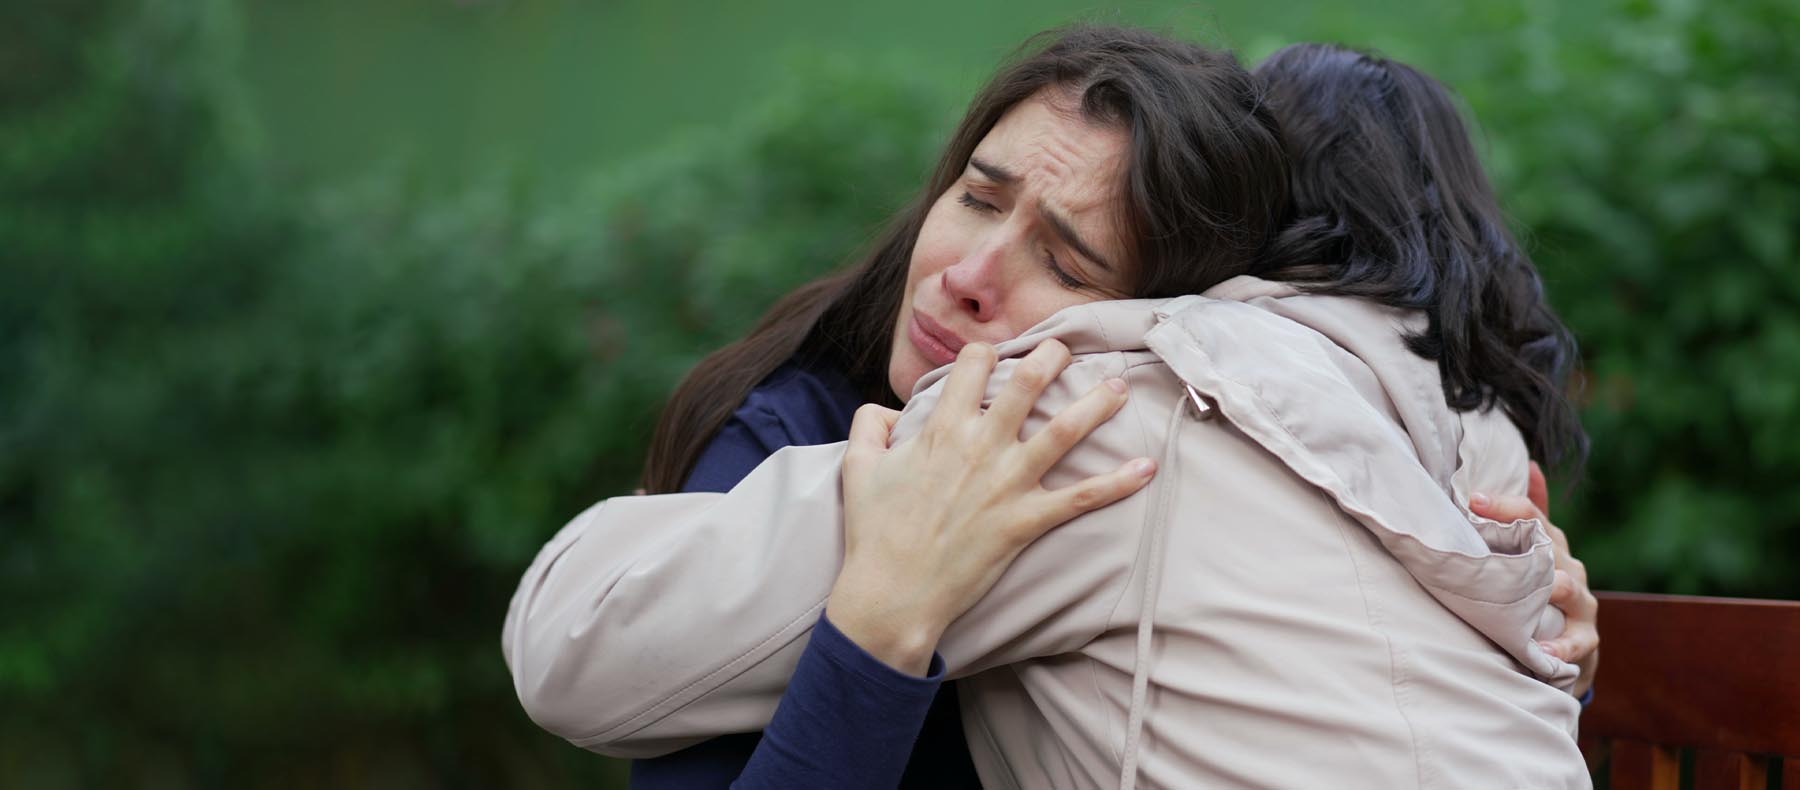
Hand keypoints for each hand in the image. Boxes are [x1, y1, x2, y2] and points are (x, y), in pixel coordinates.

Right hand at [827, 340, 1156, 674]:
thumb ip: (869, 425)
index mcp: (942, 429)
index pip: (974, 366)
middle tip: (1067, 348)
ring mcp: (1008, 483)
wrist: (892, 593)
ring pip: (1065, 430)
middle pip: (1029, 383)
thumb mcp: (857, 467)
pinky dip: (1118, 483)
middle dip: (1053, 356)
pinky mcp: (1026, 521)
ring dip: (1098, 403)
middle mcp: (981, 446)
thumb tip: (887, 411)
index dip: (985, 354)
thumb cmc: (873, 532)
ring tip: (1120, 386)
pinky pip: (1082, 498)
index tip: (995, 355)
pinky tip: (1147, 468)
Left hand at [1471, 462, 1598, 698]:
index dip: (1504, 505)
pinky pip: (1577, 642)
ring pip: (1567, 588)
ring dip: (1543, 591)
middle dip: (1522, 541)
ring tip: (1518, 597)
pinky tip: (1540, 652)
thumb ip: (1531, 512)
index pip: (1532, 515)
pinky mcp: (1586, 637)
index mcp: (1551, 544)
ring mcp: (1581, 602)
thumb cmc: (1541, 590)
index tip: (1472, 499)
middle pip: (1549, 547)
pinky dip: (1559, 648)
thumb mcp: (1536, 551)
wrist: (1569, 646)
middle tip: (1486, 538)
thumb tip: (1530, 464)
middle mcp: (1570, 567)